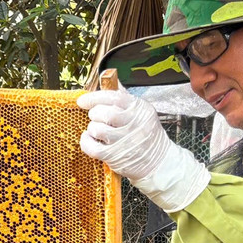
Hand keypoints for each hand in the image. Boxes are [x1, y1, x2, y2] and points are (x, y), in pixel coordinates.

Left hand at [77, 86, 209, 212]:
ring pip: (97, 129)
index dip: (95, 97)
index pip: (114, 97)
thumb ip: (125, 97)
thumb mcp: (143, 112)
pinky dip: (86, 141)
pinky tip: (89, 138)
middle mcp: (134, 124)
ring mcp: (124, 142)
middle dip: (94, 113)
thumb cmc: (147, 135)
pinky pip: (91, 147)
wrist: (159, 162)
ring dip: (92, 128)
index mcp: (140, 110)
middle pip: (105, 113)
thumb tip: (110, 80)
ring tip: (97, 130)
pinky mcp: (115, 157)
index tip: (83, 101)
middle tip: (96, 117)